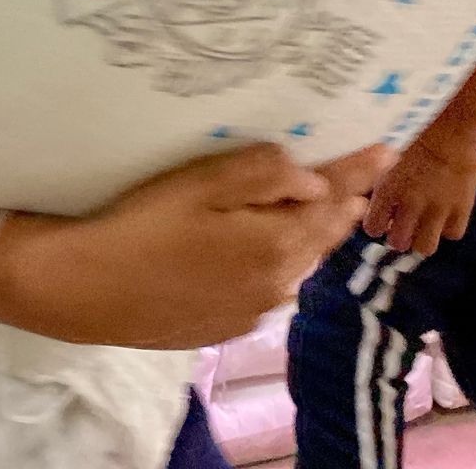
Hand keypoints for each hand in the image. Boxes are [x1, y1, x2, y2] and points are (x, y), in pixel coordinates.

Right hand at [0, 143, 391, 348]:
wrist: (87, 289)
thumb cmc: (142, 223)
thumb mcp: (200, 183)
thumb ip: (264, 174)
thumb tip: (314, 177)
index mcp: (277, 243)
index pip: (333, 200)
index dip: (359, 172)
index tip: (388, 149)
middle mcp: (276, 283)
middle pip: (321, 236)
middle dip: (340, 204)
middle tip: (354, 175)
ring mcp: (251, 310)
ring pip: (294, 264)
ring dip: (304, 234)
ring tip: (306, 206)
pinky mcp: (225, 325)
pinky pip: (265, 287)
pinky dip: (272, 262)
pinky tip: (249, 249)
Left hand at [362, 115, 475, 256]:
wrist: (450, 124)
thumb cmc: (414, 132)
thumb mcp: (385, 155)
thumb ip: (378, 180)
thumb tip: (369, 199)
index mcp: (387, 189)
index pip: (373, 227)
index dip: (377, 225)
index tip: (381, 220)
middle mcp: (410, 203)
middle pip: (398, 242)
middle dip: (398, 237)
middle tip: (403, 226)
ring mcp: (437, 208)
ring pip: (425, 247)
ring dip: (422, 238)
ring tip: (423, 226)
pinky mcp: (461, 207)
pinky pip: (452, 234)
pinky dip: (448, 228)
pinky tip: (444, 215)